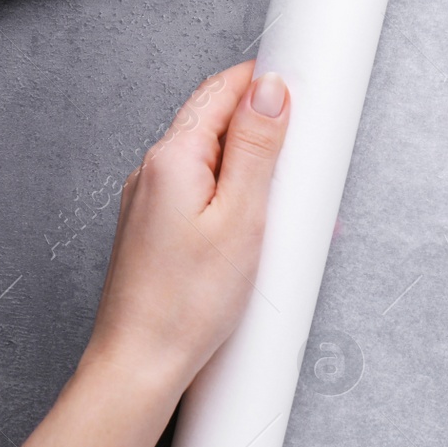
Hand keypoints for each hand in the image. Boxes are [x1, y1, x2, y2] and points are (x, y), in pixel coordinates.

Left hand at [8, 62, 289, 446]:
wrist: (139, 367)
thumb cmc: (187, 305)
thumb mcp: (243, 219)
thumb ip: (257, 149)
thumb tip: (271, 91)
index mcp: (172, 159)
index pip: (221, 90)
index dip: (264, 79)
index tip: (302, 82)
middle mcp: (152, 172)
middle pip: (214, 121)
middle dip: (264, 124)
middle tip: (307, 143)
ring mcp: (148, 202)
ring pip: (209, 159)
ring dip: (252, 165)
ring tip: (290, 197)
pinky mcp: (154, 231)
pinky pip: (199, 192)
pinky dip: (234, 196)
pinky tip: (259, 227)